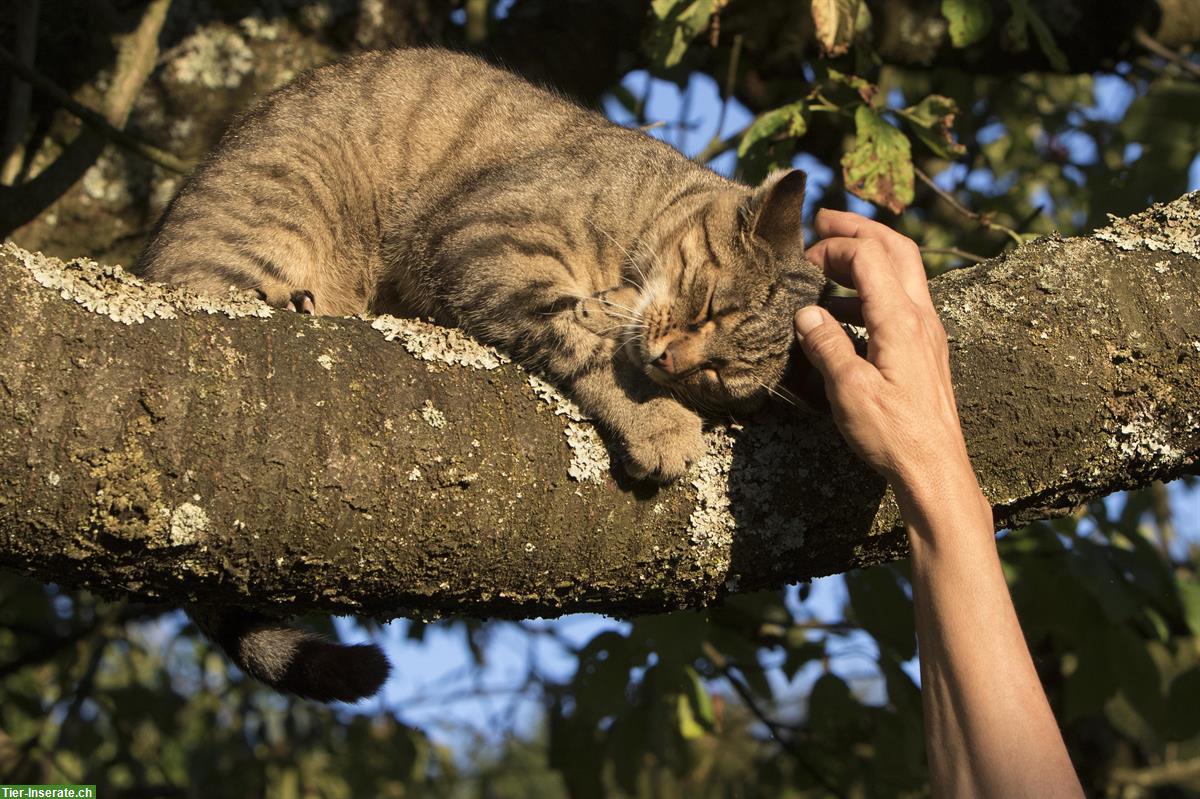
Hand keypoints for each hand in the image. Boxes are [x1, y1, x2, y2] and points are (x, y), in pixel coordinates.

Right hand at [794, 210, 971, 494]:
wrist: (935, 470)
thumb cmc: (893, 435)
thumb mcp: (849, 391)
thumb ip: (826, 346)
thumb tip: (805, 313)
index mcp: (901, 320)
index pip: (869, 257)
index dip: (833, 248)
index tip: (802, 263)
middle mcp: (921, 317)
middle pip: (896, 248)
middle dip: (859, 229)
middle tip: (823, 221)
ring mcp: (927, 332)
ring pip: (904, 271)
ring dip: (868, 256)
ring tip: (829, 264)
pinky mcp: (925, 349)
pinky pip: (902, 300)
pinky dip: (873, 289)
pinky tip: (845, 311)